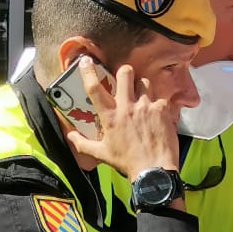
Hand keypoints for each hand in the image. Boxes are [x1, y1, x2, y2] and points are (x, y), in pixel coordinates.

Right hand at [65, 58, 179, 184]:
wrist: (153, 170)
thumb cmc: (127, 162)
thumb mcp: (101, 154)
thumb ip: (83, 143)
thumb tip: (70, 136)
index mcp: (110, 116)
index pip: (94, 88)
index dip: (88, 71)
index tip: (86, 60)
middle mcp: (127, 107)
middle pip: (125, 73)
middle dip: (124, 72)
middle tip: (125, 80)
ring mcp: (146, 106)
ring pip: (144, 82)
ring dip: (142, 88)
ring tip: (143, 99)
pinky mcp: (162, 109)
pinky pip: (160, 98)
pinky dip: (158, 104)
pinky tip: (157, 115)